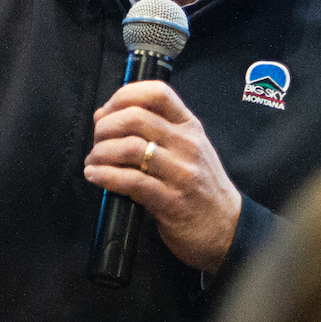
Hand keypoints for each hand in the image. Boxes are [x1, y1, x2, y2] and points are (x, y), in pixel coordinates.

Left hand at [84, 81, 241, 273]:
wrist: (227, 228)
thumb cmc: (201, 187)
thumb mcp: (186, 150)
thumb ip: (152, 131)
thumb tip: (103, 116)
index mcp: (190, 127)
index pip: (158, 93)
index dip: (125, 95)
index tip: (107, 110)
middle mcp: (187, 145)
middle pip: (136, 118)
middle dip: (105, 128)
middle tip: (96, 141)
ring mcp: (181, 173)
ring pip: (130, 148)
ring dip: (101, 153)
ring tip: (93, 162)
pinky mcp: (171, 201)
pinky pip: (131, 181)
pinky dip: (106, 176)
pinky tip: (95, 175)